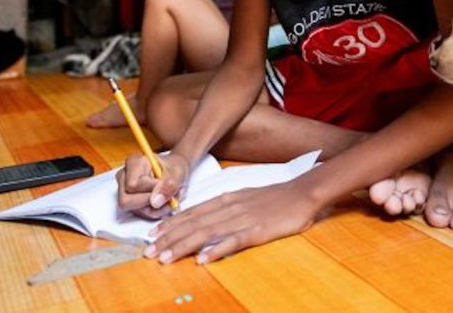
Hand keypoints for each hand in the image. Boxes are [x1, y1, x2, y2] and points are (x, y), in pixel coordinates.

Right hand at [116, 151, 189, 219]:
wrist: (175, 172)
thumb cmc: (175, 168)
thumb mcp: (178, 174)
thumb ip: (169, 186)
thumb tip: (155, 202)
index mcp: (133, 162)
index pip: (133, 185)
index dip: (151, 189)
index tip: (165, 183)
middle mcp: (124, 177)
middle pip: (126, 201)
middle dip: (152, 202)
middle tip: (170, 195)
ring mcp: (124, 191)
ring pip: (136, 210)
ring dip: (157, 208)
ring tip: (170, 197)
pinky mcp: (131, 202)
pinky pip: (142, 213)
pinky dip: (157, 211)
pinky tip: (165, 201)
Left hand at [144, 177, 320, 263]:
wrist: (303, 192)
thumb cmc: (276, 197)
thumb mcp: (246, 197)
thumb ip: (226, 207)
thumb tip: (206, 219)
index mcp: (227, 199)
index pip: (192, 212)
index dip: (171, 224)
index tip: (153, 235)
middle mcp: (230, 208)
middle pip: (194, 224)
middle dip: (169, 238)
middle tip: (149, 251)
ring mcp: (243, 219)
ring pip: (207, 233)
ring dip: (184, 245)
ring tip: (166, 258)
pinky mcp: (257, 231)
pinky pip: (234, 241)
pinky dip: (217, 250)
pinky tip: (203, 259)